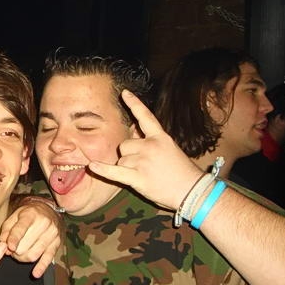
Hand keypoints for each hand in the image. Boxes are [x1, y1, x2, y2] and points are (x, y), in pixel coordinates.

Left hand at [0, 199, 60, 277]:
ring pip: (34, 253)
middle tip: (12, 251)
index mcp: (31, 214)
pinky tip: (35, 273)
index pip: (21, 228)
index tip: (9, 248)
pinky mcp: (56, 243)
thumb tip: (3, 244)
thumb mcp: (14, 216)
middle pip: (26, 245)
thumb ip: (6, 230)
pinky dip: (41, 267)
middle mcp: (44, 223)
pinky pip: (48, 258)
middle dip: (16, 252)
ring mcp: (52, 233)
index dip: (14, 239)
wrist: (47, 211)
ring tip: (19, 255)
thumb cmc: (28, 215)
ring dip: (23, 258)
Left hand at [87, 89, 203, 209]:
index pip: (145, 117)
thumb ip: (151, 140)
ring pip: (121, 160)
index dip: (134, 104)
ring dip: (127, 168)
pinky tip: (92, 166)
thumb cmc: (181, 173)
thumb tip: (134, 132)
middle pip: (124, 145)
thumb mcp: (169, 149)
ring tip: (145, 176)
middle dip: (129, 155)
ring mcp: (143, 161)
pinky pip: (115, 171)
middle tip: (145, 167)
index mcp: (161, 137)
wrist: (192, 191)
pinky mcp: (138, 177)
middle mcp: (151, 146)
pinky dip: (103, 170)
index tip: (124, 93)